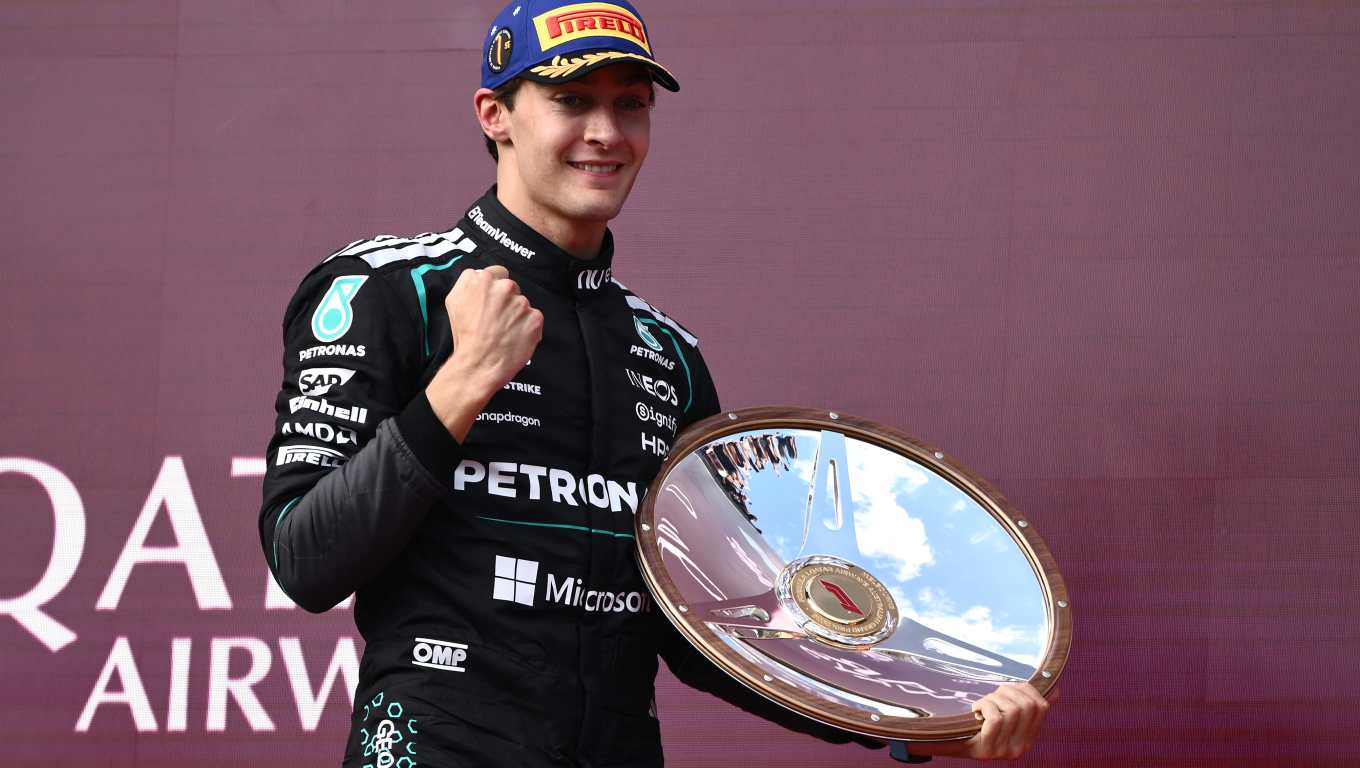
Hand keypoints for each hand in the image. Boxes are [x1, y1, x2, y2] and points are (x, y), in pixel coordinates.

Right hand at [426, 265, 542, 439]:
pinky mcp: (535, 317)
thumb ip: (468, 284)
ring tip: (504, 332)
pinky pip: (534, 318)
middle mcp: (503, 286)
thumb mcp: (454, 302)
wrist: (478, 364)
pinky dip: (528, 327)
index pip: (497, 273)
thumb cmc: (464, 337)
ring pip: (522, 304)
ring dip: (516, 315)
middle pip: (510, 287)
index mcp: (481, 279)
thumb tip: (479, 278)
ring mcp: (521, 302)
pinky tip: (515, 338)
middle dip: (506, 300)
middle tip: (496, 320)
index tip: (492, 300)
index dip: (495, 288)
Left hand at [911, 683, 1053, 760]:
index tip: (1012, 687)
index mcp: (1028, 738)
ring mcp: (1004, 751)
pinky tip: (975, 710)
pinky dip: (985, 706)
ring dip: (994, 698)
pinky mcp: (987, 751)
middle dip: (1009, 691)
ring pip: (1012, 710)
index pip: (1042, 706)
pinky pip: (996, 719)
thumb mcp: (1004, 714)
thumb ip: (1026, 703)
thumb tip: (1055, 689)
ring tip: (983, 703)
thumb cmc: (977, 723)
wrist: (949, 743)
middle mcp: (1020, 748)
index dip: (1028, 689)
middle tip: (994, 694)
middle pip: (1027, 705)